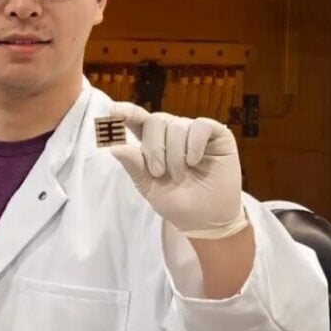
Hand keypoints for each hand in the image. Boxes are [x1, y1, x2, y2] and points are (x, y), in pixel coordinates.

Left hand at [108, 102, 247, 238]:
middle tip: (159, 173)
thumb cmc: (177, 202)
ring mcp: (194, 131)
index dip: (126, 112)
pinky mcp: (216, 134)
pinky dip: (194, 144)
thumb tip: (114, 146)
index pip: (137, 120)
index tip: (113, 111)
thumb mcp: (149, 187)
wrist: (206, 219)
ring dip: (175, 155)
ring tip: (181, 176)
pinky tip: (194, 161)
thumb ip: (134, 166)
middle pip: (155, 121)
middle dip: (154, 149)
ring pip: (176, 125)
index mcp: (152, 142)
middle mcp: (172, 132)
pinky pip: (200, 126)